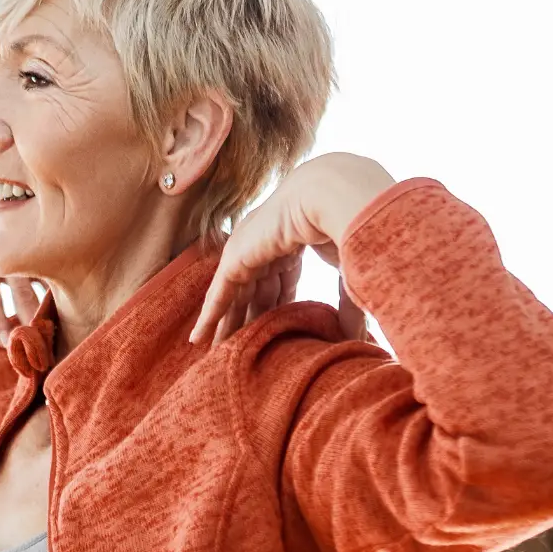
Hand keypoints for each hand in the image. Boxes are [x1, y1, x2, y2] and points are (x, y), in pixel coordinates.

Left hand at [190, 153, 394, 345]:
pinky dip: (209, 316)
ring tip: (216, 354)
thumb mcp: (348, 273)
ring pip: (233, 296)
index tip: (273, 336)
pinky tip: (199, 339)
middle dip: (246, 321)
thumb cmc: (349, 227)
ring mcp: (249, 250)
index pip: (280, 284)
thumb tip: (354, 338)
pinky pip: (219, 294)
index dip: (275, 310)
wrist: (331, 197)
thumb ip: (347, 306)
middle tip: (236, 353)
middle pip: (253, 292)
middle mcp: (267, 246)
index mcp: (294, 244)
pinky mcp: (235, 258)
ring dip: (224, 324)